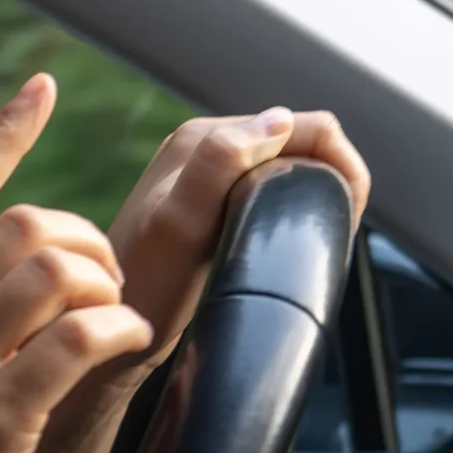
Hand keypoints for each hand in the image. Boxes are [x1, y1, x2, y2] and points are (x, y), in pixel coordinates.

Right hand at [0, 79, 152, 452]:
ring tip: (118, 318)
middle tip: (104, 281)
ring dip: (106, 282)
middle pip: (21, 224)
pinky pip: (77, 339)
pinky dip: (117, 327)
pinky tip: (129, 340)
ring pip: (53, 271)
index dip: (1, 133)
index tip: (42, 87)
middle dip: (83, 237)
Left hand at [107, 102, 368, 369]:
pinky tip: (292, 245)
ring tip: (319, 242)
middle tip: (335, 236)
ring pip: (292, 168)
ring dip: (318, 195)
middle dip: (334, 179)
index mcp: (204, 137)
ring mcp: (208, 176)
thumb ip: (221, 163)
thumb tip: (279, 120)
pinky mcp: (211, 206)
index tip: (346, 220)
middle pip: (304, 143)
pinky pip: (273, 190)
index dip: (340, 166)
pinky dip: (297, 209)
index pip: (305, 126)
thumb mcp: (182, 223)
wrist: (106, 332)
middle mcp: (206, 147)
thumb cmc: (144, 287)